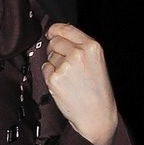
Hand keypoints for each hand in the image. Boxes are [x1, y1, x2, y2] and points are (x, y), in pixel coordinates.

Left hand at [42, 23, 118, 144]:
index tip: (51, 32)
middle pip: (55, 41)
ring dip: (54, 65)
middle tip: (64, 63)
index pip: (66, 28)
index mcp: (92, 47)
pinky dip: (50, 76)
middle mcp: (78, 53)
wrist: (96, 115)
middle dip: (55, 49)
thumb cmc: (98, 92)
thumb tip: (59, 36)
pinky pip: (45, 69)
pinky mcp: (54, 78)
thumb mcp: (97, 62)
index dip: (55, 29)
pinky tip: (63, 85)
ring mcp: (65, 66)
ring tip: (69, 78)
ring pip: (50, 56)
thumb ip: (81, 47)